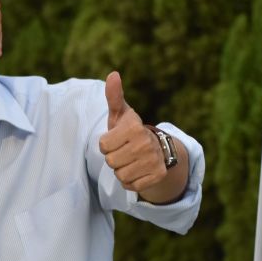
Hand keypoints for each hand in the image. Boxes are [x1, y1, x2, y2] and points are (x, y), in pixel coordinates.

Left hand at [98, 71, 166, 192]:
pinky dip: (132, 182)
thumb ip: (114, 96)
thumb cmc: (130, 131)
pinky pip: (131, 186)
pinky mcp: (158, 176)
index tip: (117, 140)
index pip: (103, 146)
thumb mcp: (121, 114)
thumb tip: (113, 74)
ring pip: (120, 175)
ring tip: (132, 161)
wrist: (158, 150)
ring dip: (122, 171)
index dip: (107, 145)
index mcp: (134, 128)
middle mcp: (146, 143)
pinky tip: (139, 171)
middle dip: (114, 158)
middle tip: (125, 151)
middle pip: (110, 162)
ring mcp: (153, 161)